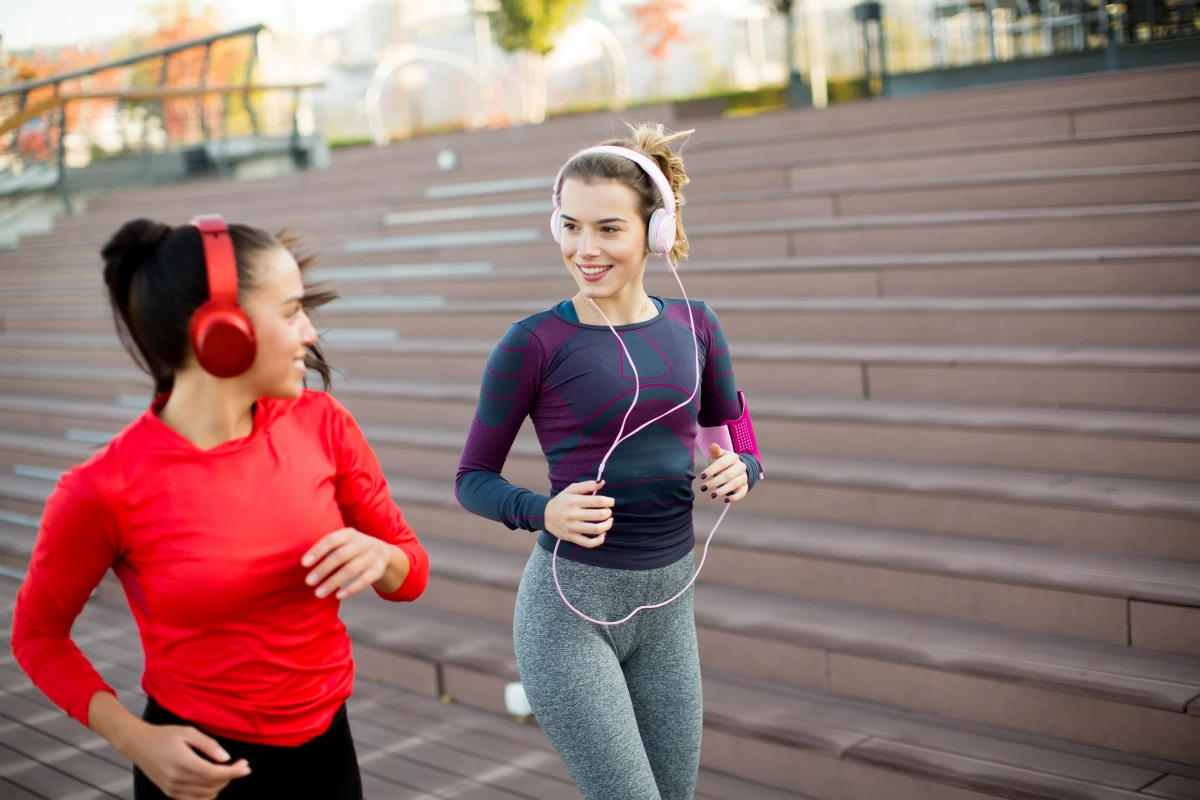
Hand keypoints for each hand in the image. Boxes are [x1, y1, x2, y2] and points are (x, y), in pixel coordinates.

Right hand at [126, 722, 249, 799]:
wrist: (138, 745)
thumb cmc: (164, 735)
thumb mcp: (188, 732)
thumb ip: (208, 745)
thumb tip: (226, 758)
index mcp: (183, 763)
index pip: (214, 774)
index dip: (233, 772)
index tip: (247, 767)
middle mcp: (177, 780)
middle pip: (212, 786)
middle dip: (230, 777)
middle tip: (241, 765)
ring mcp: (172, 789)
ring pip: (205, 796)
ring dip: (220, 786)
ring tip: (228, 772)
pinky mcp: (169, 793)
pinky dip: (207, 795)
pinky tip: (214, 783)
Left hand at [302, 528, 390, 599]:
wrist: (382, 551)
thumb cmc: (352, 548)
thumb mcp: (343, 542)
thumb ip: (327, 548)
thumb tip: (303, 562)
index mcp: (349, 534)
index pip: (331, 540)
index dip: (317, 551)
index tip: (304, 564)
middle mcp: (362, 543)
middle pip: (340, 556)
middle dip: (323, 569)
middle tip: (308, 582)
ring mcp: (372, 556)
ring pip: (351, 569)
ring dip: (333, 582)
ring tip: (318, 593)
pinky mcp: (378, 569)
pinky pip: (365, 580)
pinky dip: (351, 589)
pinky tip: (338, 596)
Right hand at [544, 480, 614, 548]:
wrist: (544, 515)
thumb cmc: (561, 501)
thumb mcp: (571, 489)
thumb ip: (587, 485)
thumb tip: (602, 482)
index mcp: (574, 501)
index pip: (597, 501)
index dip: (609, 502)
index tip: (611, 502)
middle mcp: (573, 514)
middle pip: (599, 515)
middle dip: (608, 513)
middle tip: (609, 511)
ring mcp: (572, 527)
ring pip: (596, 529)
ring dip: (607, 525)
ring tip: (609, 521)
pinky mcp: (571, 537)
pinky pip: (588, 543)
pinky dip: (599, 540)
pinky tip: (603, 534)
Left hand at [701, 443, 748, 504]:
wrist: (735, 467)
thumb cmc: (722, 461)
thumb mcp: (717, 455)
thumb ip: (714, 451)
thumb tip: (713, 446)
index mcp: (733, 457)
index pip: (722, 463)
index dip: (712, 470)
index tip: (702, 476)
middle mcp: (740, 466)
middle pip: (728, 475)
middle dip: (714, 482)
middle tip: (703, 488)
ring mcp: (744, 476)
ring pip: (734, 484)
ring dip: (722, 491)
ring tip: (712, 495)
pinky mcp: (745, 486)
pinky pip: (742, 493)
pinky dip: (735, 497)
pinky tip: (725, 500)